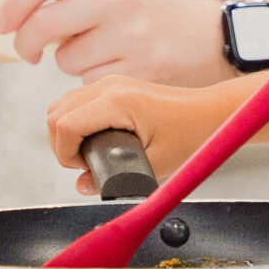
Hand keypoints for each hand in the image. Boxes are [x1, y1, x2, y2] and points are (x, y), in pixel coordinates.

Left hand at [0, 0, 233, 86]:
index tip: (2, 24)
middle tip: (29, 52)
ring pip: (66, 59)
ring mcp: (132, 35)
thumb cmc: (151, 13)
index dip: (14, 4)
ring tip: (102, 52)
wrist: (208, 37)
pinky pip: (90, 81)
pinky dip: (94, 80)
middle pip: (45, 23)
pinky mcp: (141, 68)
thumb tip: (15, 17)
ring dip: (72, 62)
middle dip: (27, 43)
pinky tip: (118, 68)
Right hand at [46, 74, 248, 193]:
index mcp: (118, 101)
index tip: (83, 168)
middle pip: (56, 112)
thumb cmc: (192, 133)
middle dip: (62, 144)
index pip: (65, 125)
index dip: (65, 153)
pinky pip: (78, 101)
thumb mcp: (154, 164)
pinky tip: (95, 139)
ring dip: (66, 132)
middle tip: (85, 163)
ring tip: (89, 153)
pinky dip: (76, 121)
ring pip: (62, 105)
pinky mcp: (116, 87)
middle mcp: (110, 86)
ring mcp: (112, 83)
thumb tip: (83, 185)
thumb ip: (113, 177)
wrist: (212, 114)